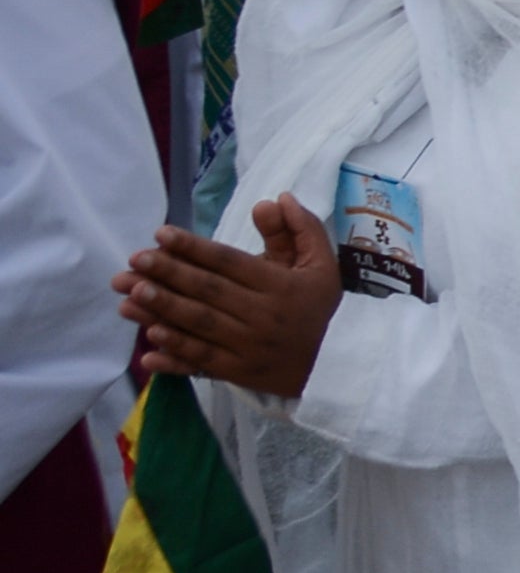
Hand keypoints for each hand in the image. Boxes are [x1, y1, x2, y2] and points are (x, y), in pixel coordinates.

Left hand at [118, 197, 344, 397]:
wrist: (336, 364)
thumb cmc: (320, 307)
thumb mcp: (322, 263)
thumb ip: (300, 229)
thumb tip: (275, 199)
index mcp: (280, 285)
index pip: (230, 262)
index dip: (194, 247)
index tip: (161, 234)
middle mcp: (263, 315)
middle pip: (209, 291)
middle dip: (169, 274)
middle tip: (134, 260)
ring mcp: (249, 347)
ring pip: (200, 326)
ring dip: (162, 310)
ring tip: (129, 296)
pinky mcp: (238, 373)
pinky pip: (202, 364)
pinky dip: (175, 357)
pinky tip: (149, 349)